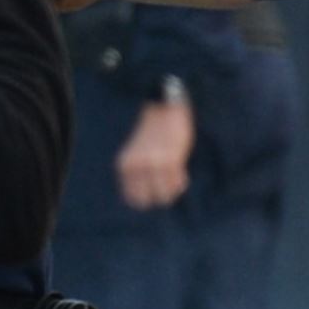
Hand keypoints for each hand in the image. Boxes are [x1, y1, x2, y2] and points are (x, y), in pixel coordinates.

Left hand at [116, 93, 195, 210]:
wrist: (163, 108)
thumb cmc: (151, 131)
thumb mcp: (137, 153)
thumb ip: (138, 171)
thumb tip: (148, 193)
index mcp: (125, 165)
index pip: (132, 198)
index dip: (145, 199)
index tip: (154, 194)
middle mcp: (137, 167)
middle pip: (147, 200)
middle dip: (158, 198)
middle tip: (166, 190)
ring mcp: (154, 164)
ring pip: (164, 194)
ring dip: (172, 192)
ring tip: (175, 182)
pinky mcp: (171, 160)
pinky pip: (177, 183)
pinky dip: (180, 183)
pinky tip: (182, 176)